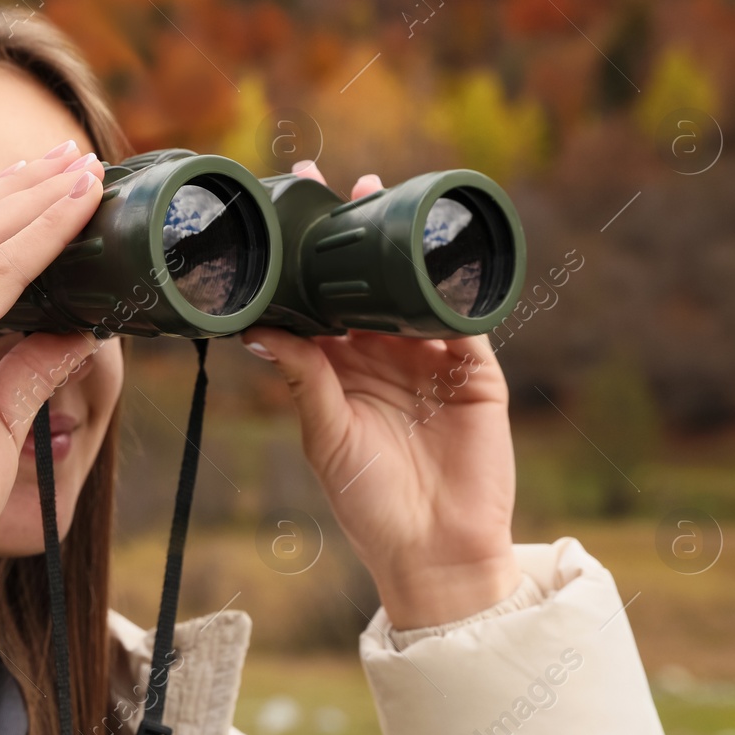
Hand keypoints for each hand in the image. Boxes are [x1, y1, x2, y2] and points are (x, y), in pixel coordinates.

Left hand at [241, 164, 520, 629]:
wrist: (435, 553)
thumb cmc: (369, 504)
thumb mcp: (326, 434)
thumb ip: (302, 378)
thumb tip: (258, 327)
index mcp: (340, 371)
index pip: (322, 302)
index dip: (309, 259)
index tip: (289, 210)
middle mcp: (385, 357)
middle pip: (369, 282)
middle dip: (356, 234)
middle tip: (338, 181)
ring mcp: (433, 360)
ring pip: (416, 290)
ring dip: (404, 247)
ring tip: (382, 200)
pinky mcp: (476, 372)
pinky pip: (465, 318)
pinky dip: (453, 288)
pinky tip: (438, 253)